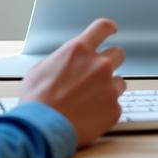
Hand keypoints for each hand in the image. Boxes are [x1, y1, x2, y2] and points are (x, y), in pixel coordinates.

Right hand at [20, 18, 125, 146]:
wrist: (42, 129)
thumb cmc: (37, 100)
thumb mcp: (41, 68)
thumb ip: (61, 59)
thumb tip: (64, 62)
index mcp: (80, 50)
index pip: (103, 27)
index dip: (109, 27)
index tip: (112, 30)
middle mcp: (99, 64)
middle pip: (118, 53)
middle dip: (110, 61)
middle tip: (98, 74)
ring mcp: (109, 87)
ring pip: (120, 81)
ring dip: (109, 87)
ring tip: (90, 101)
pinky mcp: (113, 109)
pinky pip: (116, 105)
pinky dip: (106, 110)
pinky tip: (90, 116)